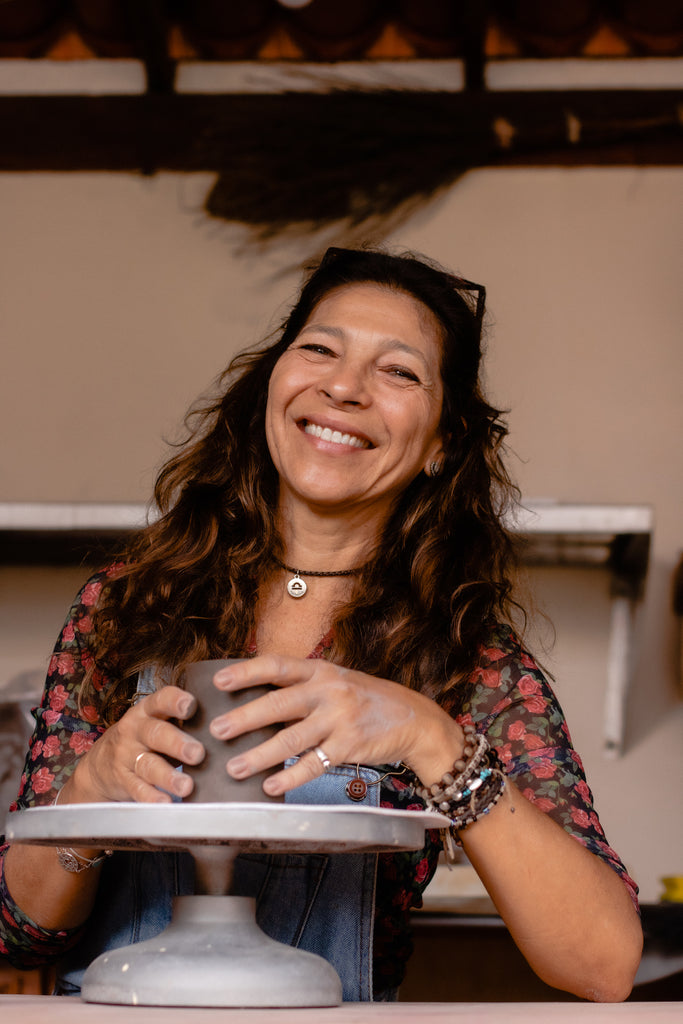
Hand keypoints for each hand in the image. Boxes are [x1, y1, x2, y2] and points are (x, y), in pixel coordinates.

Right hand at [67, 687, 204, 803]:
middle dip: (177, 743)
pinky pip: (138, 789)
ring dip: (168, 776)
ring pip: (148, 765)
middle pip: (156, 734)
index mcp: (146, 711)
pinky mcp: (123, 780)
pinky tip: (165, 803)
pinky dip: (152, 797)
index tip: (191, 705)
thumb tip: (224, 721)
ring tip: (186, 786)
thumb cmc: (142, 737)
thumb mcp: (155, 720)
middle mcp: (135, 731)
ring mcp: (127, 756)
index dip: (174, 701)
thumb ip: (181, 718)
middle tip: (198, 753)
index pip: (160, 700)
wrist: (100, 764)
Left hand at [208, 655, 464, 794]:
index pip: (277, 665)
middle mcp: (328, 691)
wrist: (412, 718)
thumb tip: (256, 699)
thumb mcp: (336, 681)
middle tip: (216, 730)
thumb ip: (303, 687)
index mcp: (320, 670)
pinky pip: (313, 764)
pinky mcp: (349, 746)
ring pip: (291, 739)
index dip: (246, 672)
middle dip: (244, 717)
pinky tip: (270, 787)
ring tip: (234, 768)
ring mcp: (339, 719)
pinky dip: (290, 778)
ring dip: (259, 756)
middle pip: (278, 703)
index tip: (219, 681)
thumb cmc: (365, 700)